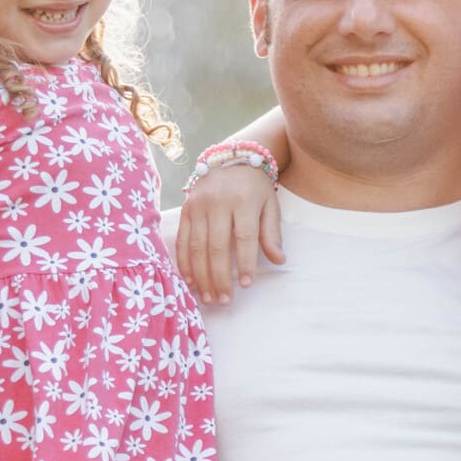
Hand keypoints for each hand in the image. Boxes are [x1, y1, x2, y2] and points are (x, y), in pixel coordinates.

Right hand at [175, 163, 283, 304]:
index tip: (246, 285)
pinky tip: (192, 281)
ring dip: (202, 277)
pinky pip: (183, 241)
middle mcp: (218, 203)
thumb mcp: (270, 205)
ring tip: (208, 298)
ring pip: (197, 247)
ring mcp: (198, 206)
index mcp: (243, 201)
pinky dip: (185, 263)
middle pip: (217, 247)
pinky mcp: (185, 209)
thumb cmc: (254, 187)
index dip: (245, 263)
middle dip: (220, 277)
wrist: (230, 159)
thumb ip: (271, 233)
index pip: (245, 238)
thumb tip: (278, 260)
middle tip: (224, 301)